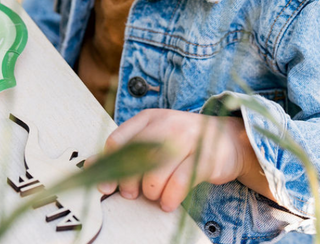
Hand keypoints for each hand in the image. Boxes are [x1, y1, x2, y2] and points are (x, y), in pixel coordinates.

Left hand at [97, 109, 253, 211]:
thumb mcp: (154, 138)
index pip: (118, 140)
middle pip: (134, 157)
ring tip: (155, 196)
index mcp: (149, 118)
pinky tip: (168, 202)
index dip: (108, 167)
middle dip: (129, 182)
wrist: (226, 138)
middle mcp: (167, 124)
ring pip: (156, 172)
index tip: (106, 186)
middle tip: (132, 193)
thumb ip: (127, 150)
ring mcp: (187, 138)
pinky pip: (179, 183)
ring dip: (151, 192)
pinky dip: (170, 198)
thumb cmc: (183, 142)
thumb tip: (93, 167)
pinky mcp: (205, 156)